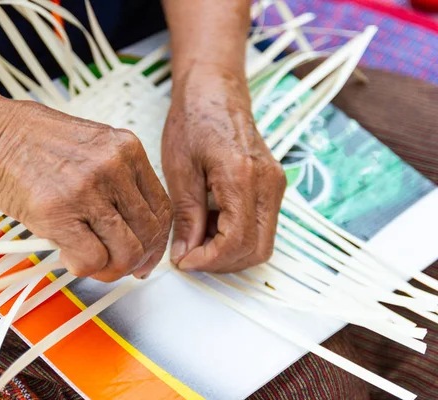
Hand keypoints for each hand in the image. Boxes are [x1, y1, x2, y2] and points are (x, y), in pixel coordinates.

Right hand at [0, 100, 171, 281]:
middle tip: (120, 267)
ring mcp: (88, 190)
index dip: (157, 240)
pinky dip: (82, 267)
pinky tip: (67, 255)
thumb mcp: (92, 147)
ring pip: (125, 251)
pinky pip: (91, 259)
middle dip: (136, 260)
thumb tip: (133, 226)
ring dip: (110, 268)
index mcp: (126, 149)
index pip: (161, 207)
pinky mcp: (60, 212)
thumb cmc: (33, 142)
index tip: (147, 253)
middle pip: (148, 233)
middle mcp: (113, 168)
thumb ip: (118, 180)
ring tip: (91, 262)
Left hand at [162, 64, 285, 272]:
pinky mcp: (272, 185)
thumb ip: (186, 217)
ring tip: (198, 234)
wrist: (215, 91)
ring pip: (262, 242)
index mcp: (242, 177)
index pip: (237, 242)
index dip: (209, 260)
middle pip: (257, 250)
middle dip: (222, 262)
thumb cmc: (194, 119)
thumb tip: (185, 253)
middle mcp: (268, 184)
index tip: (185, 261)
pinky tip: (212, 220)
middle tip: (190, 254)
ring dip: (230, 250)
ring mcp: (275, 185)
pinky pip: (262, 225)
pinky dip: (237, 235)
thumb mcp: (180, 170)